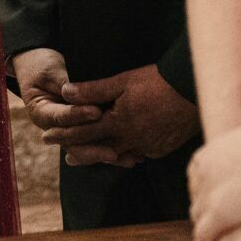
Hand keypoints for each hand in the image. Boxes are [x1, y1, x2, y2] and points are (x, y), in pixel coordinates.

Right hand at [11, 48, 125, 166]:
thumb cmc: (43, 67)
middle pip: (74, 143)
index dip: (78, 115)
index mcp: (41, 113)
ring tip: (129, 159)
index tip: (96, 112)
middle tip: (113, 153)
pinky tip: (133, 156)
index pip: (60, 117)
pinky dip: (115, 150)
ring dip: (108, 155)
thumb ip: (63, 82)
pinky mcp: (84, 133)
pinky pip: (98, 144)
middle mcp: (54, 129)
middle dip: (94, 149)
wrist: (39, 69)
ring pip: (88, 149)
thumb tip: (75, 91)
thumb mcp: (50, 71)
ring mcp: (70, 133)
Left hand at [50, 63, 200, 163]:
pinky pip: (141, 154)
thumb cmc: (157, 82)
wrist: (193, 90)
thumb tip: (65, 92)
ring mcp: (150, 146)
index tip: (47, 138)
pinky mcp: (163, 147)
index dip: (64, 135)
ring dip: (107, 155)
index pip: (84, 132)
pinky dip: (130, 153)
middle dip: (83, 153)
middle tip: (67, 159)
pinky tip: (127, 152)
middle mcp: (132, 140)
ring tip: (96, 156)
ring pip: (122, 155)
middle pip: (101, 150)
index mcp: (118, 124)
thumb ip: (92, 90)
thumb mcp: (122, 81)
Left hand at [189, 73, 240, 240]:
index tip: (221, 201)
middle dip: (206, 212)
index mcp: (206, 153)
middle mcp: (199, 173)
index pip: (197, 177)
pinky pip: (202, 236)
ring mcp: (206, 195)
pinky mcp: (216, 216)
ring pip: (197, 219)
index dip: (209, 191)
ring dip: (205, 231)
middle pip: (195, 198)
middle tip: (220, 226)